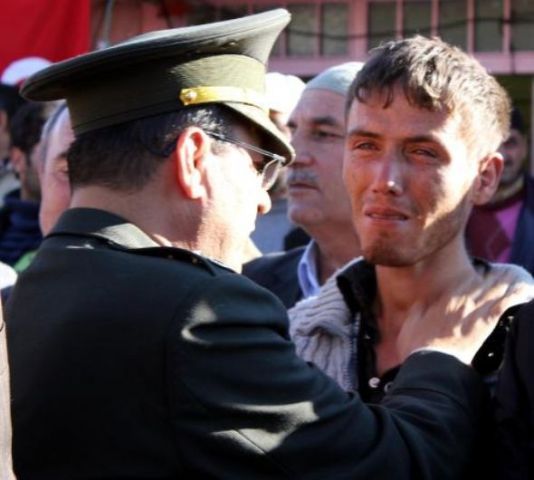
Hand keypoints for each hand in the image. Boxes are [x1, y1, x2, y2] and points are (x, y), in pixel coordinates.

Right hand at [397, 267, 532, 364]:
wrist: (429, 363)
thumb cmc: (417, 346)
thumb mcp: (410, 323)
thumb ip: (418, 309)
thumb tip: (422, 300)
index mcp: (443, 300)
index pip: (462, 282)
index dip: (474, 276)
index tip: (482, 272)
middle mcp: (460, 302)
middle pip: (481, 285)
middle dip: (493, 277)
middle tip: (505, 271)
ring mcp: (472, 313)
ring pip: (493, 293)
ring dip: (505, 284)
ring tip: (516, 275)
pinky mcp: (483, 326)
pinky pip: (501, 308)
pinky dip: (513, 299)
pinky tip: (523, 292)